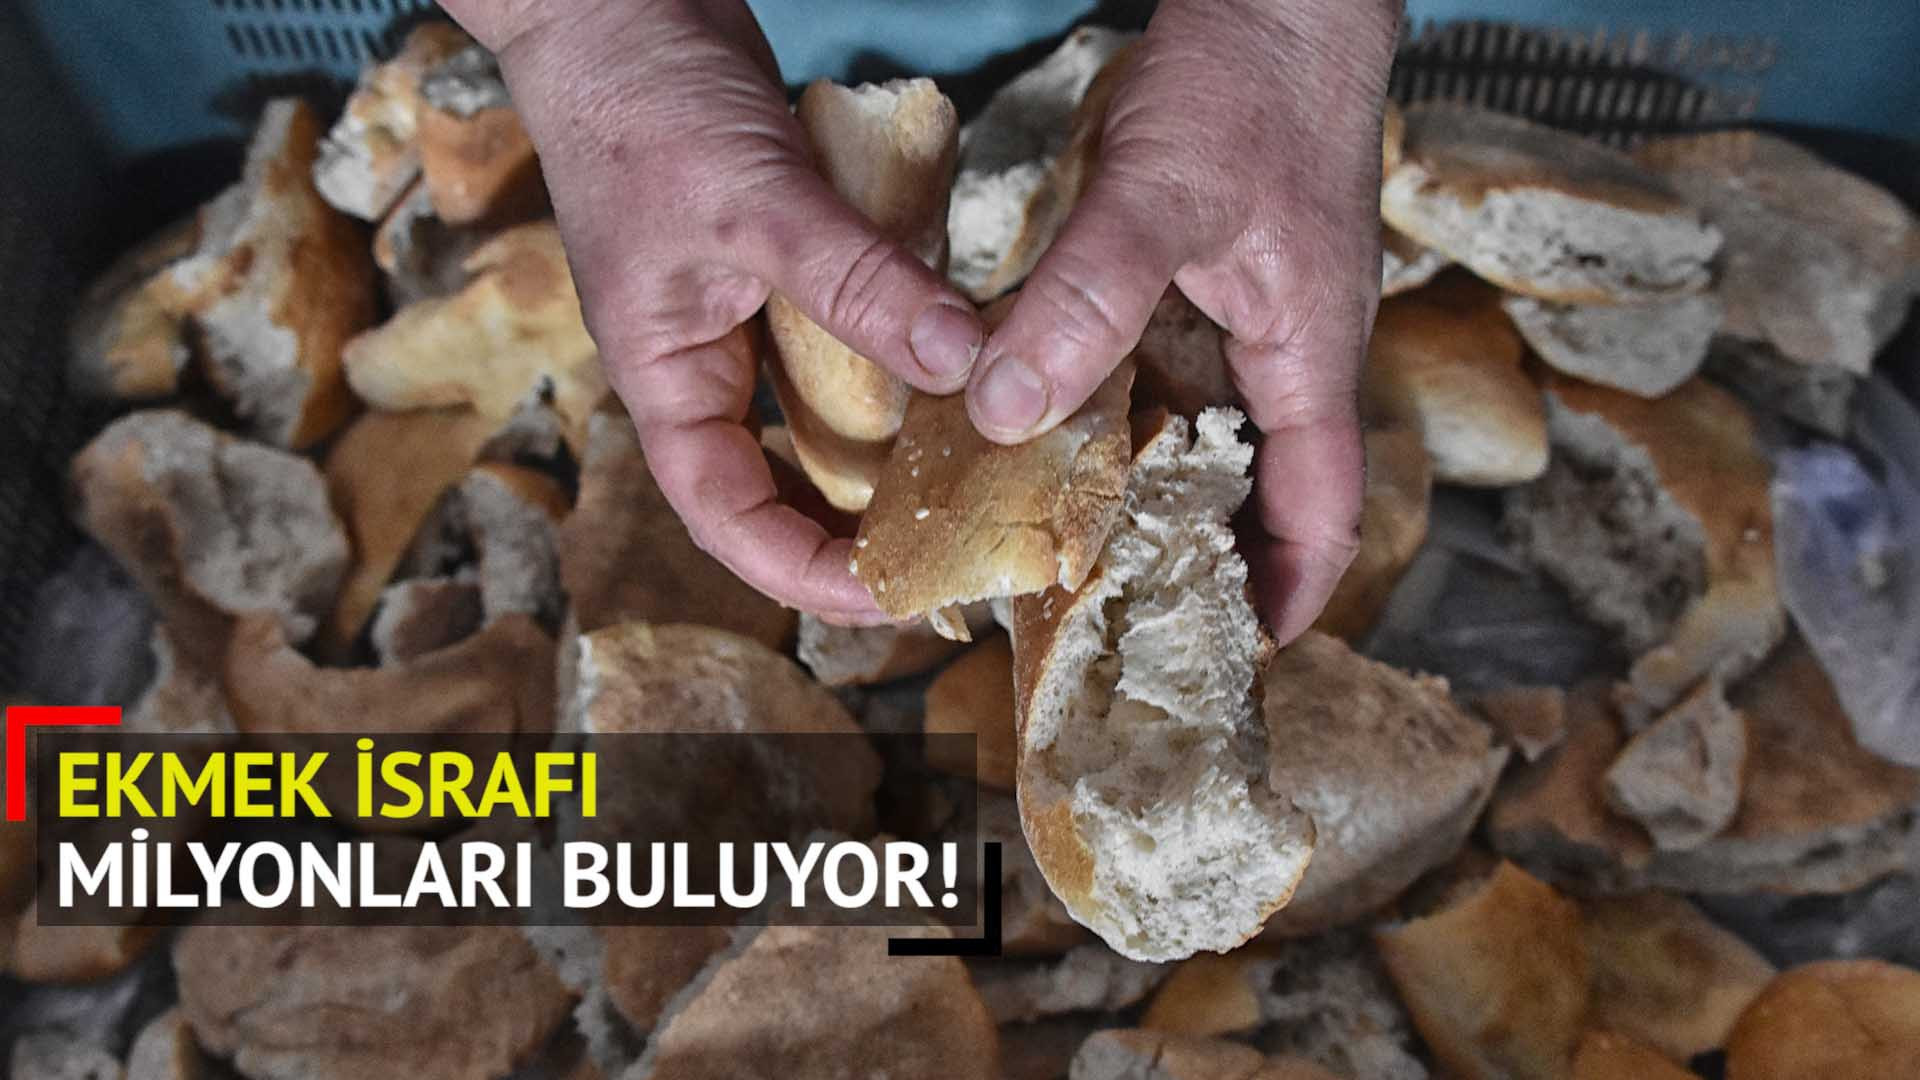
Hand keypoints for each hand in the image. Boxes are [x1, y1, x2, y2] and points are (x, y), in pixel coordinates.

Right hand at [440, 0, 984, 622]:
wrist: (620, 1)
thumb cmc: (645, 103)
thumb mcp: (756, 206)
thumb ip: (858, 287)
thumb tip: (966, 367)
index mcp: (665, 375)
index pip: (725, 512)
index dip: (800, 570)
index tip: (888, 597)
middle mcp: (704, 360)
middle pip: (781, 479)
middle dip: (858, 524)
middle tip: (955, 547)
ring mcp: (745, 313)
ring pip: (824, 411)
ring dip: (891, 442)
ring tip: (977, 472)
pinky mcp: (784, 265)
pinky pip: (848, 339)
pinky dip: (901, 355)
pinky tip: (963, 364)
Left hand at [965, 0, 1399, 641]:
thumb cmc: (1252, 84)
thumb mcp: (1162, 195)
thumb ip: (1087, 301)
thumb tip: (1008, 413)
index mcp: (1311, 354)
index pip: (1324, 509)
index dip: (1290, 589)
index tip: (1236, 652)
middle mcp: (1288, 350)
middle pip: (1262, 488)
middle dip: (1209, 558)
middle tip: (1125, 618)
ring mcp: (1250, 314)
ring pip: (1209, 434)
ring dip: (1157, 489)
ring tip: (1075, 546)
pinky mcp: (1209, 279)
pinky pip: (1171, 374)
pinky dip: (1126, 414)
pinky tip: (1058, 429)